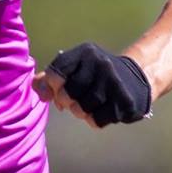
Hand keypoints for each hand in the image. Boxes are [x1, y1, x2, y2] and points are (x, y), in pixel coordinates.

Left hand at [33, 42, 153, 127]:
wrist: (136, 78)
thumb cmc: (96, 75)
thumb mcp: (76, 67)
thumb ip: (52, 77)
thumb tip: (34, 87)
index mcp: (85, 53)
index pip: (56, 72)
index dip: (52, 86)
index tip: (57, 88)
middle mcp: (100, 64)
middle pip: (67, 94)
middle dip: (66, 101)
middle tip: (73, 99)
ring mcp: (114, 82)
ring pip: (81, 109)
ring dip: (81, 111)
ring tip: (88, 104)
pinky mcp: (124, 101)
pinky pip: (97, 120)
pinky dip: (94, 120)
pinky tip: (102, 110)